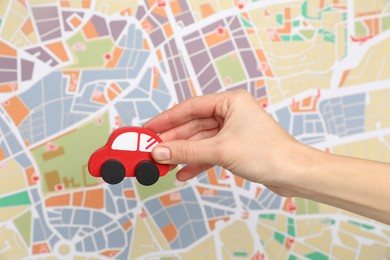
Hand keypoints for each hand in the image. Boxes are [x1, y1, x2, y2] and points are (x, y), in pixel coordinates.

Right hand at [144, 90, 306, 195]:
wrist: (294, 174)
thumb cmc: (268, 153)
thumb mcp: (220, 150)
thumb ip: (187, 151)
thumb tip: (160, 152)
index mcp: (230, 102)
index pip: (190, 107)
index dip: (167, 119)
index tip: (148, 130)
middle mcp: (231, 113)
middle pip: (193, 125)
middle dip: (173, 140)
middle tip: (151, 150)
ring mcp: (232, 131)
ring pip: (199, 140)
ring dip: (182, 153)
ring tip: (163, 164)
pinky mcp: (234, 147)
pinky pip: (209, 152)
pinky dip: (196, 162)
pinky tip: (182, 172)